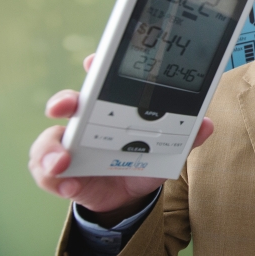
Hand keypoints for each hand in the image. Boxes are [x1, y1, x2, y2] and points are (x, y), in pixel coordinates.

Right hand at [28, 55, 213, 224]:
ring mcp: (71, 146)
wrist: (130, 194)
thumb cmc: (145, 159)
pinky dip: (54, 177)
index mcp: (111, 108)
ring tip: (63, 161)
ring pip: (50, 139)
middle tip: (65, 106)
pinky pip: (47, 172)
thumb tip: (207, 125)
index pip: (101, 81)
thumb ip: (186, 136)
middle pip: (70, 103)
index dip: (97, 68)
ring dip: (51, 147)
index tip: (95, 62)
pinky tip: (70, 185)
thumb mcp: (167, 148)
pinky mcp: (61, 173)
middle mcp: (87, 122)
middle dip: (64, 101)